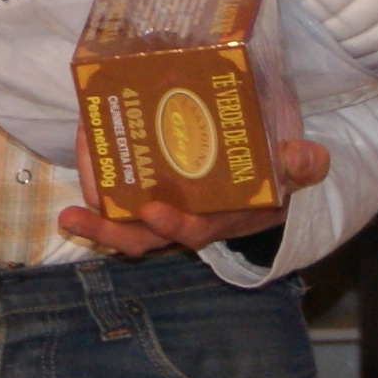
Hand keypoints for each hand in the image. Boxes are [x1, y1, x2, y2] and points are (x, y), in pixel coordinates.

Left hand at [53, 138, 328, 255]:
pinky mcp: (148, 185)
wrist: (266, 164)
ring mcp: (163, 206)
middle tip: (75, 217)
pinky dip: (99, 171)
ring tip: (70, 198)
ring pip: (122, 219)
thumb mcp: (295, 169)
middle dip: (108, 231)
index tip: (154, 211)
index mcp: (221, 218)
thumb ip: (301, 165)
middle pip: (141, 238)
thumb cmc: (276, 170)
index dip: (173, 226)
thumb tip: (306, 156)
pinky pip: (118, 188)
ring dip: (93, 210)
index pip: (194, 231)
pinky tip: (84, 139)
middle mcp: (186, 219)